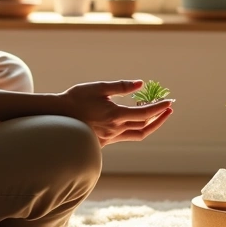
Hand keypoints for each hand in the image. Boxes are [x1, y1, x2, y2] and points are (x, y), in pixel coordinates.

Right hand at [58, 80, 173, 146]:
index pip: (145, 113)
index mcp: (116, 115)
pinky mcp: (103, 142)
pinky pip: (125, 137)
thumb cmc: (76, 98)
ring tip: (155, 113)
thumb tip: (141, 84)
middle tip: (168, 108)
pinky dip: (135, 129)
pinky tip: (134, 119)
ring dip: (149, 125)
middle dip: (159, 117)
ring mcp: (109, 138)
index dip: (159, 108)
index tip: (169, 101)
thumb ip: (121, 86)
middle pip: (145, 127)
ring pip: (137, 134)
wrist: (56, 116)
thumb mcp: (99, 87)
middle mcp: (115, 129)